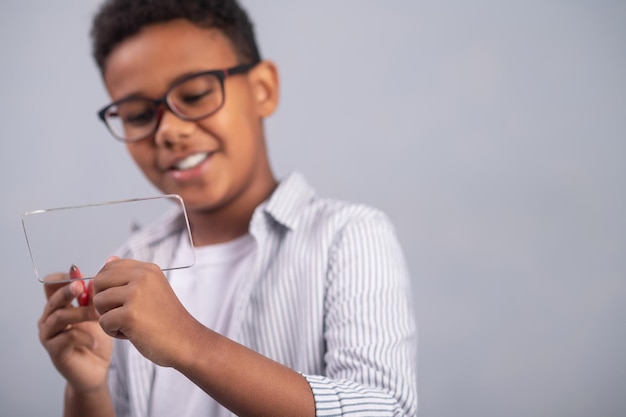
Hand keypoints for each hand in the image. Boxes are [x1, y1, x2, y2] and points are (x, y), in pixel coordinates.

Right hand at [38, 273, 112, 392]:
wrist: (95, 369)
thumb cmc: (98, 337)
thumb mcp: (101, 311)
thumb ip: (99, 291)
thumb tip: (110, 261)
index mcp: (59, 305)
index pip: (52, 284)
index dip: (64, 278)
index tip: (82, 275)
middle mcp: (49, 318)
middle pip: (53, 298)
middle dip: (68, 290)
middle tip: (82, 286)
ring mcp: (50, 335)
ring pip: (59, 316)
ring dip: (81, 313)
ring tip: (101, 315)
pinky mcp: (55, 351)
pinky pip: (66, 338)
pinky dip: (84, 336)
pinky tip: (97, 339)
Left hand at [93, 257, 198, 366]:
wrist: (186, 341)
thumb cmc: (167, 320)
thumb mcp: (152, 289)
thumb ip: (130, 275)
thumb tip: (109, 259)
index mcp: (148, 269)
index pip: (109, 266)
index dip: (106, 285)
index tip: (119, 300)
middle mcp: (143, 277)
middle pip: (99, 282)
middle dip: (104, 301)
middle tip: (122, 313)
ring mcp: (136, 295)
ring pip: (98, 301)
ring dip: (108, 317)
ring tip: (129, 323)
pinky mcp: (130, 315)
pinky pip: (103, 321)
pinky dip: (113, 332)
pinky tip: (132, 333)